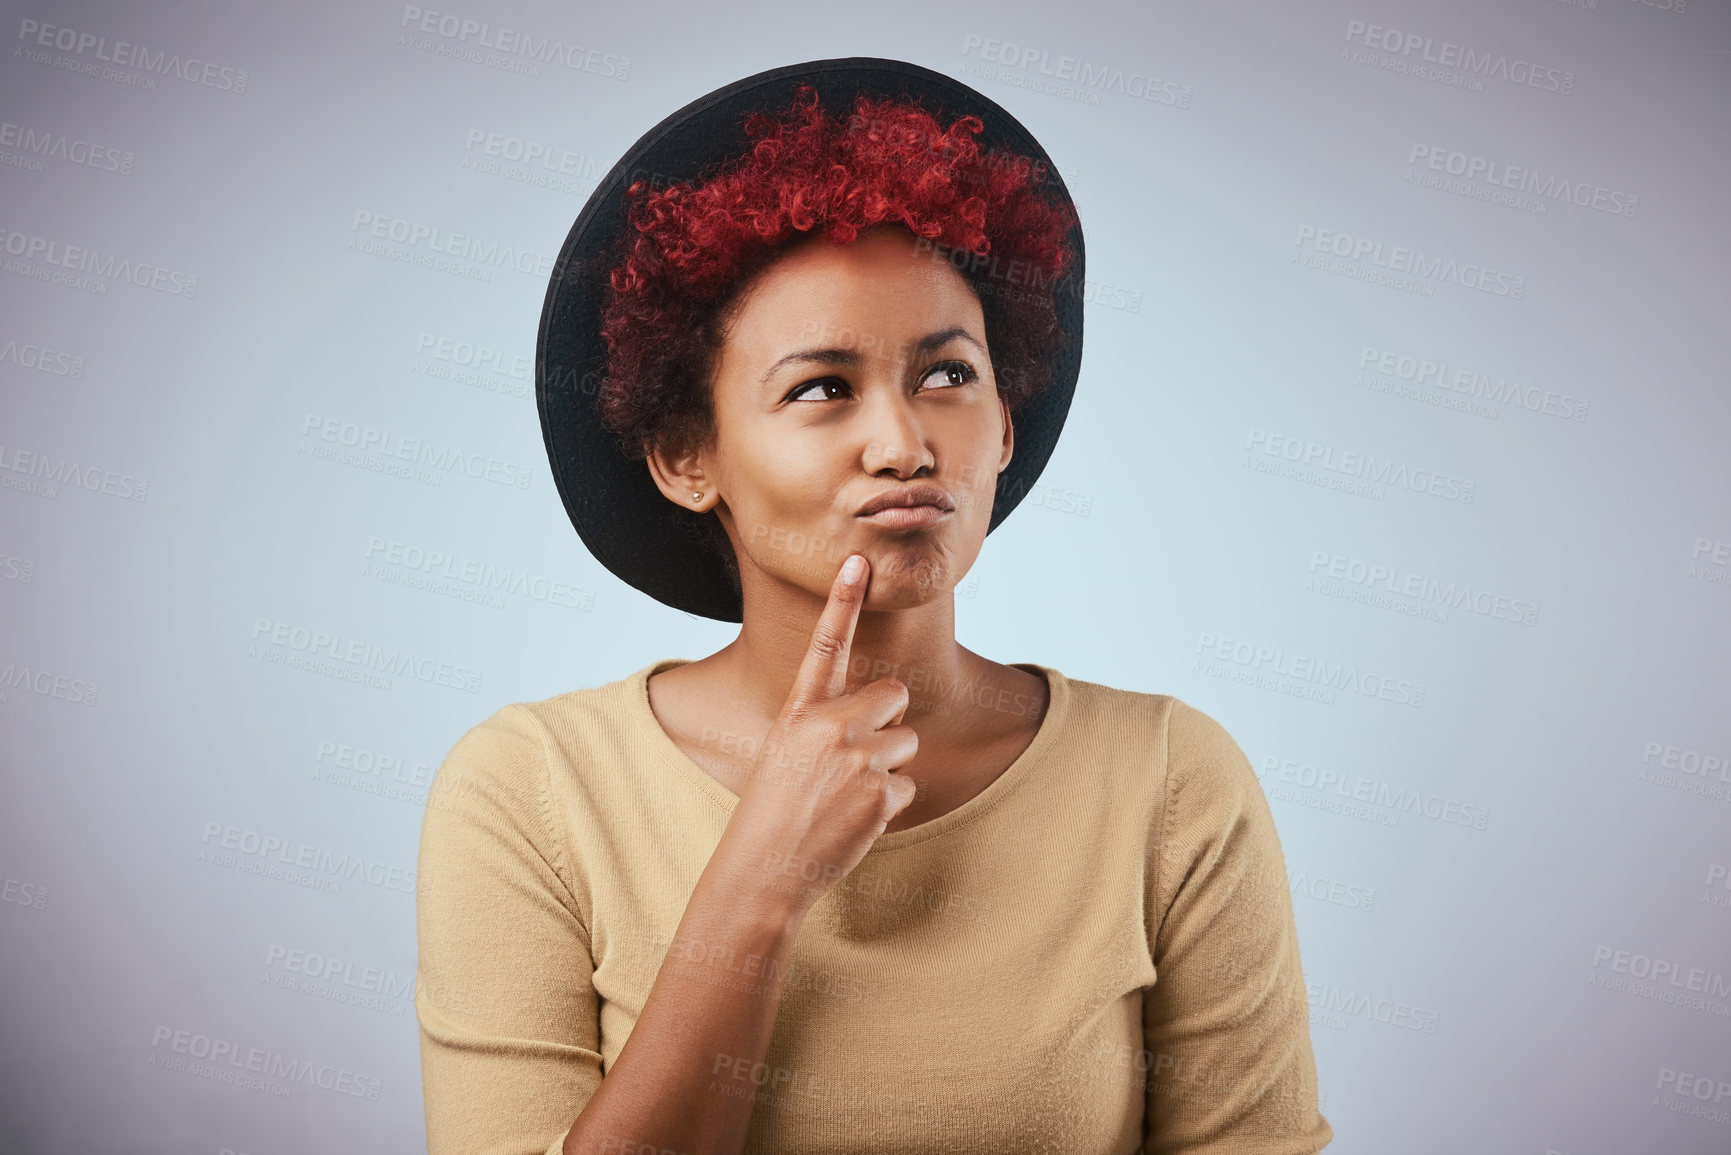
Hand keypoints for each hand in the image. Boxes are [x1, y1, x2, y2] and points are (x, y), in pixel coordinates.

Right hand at [715, 553, 919, 918]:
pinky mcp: (881, 791)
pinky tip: (854, 821)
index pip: (826, 645)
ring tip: (846, 797)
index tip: (859, 560)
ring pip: (906, 744)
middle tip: (855, 759)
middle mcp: (830, 726)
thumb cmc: (773, 811)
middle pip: (895, 696)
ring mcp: (858, 757)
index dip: (843, 600)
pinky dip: (888, 806)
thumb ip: (826, 725)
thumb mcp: (785, 752)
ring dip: (887, 770)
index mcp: (800, 711)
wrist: (763, 870)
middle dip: (888, 723)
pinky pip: (907, 786)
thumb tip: (878, 715)